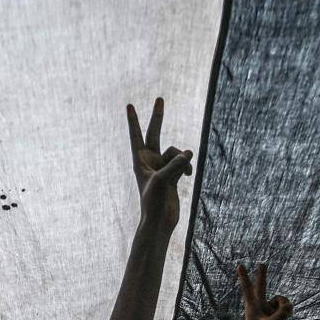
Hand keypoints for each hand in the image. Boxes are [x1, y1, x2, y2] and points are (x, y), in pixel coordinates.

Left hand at [126, 98, 192, 230]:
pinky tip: (187, 176)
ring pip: (175, 151)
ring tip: (183, 173)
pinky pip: (183, 162)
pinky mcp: (172, 174)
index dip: (134, 120)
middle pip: (154, 133)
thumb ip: (176, 164)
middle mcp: (149, 161)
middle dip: (158, 117)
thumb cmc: (154, 202)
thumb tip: (189, 153)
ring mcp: (162, 167)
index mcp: (139, 161)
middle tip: (160, 98)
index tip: (129, 105)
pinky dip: (187, 167)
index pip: (136, 135)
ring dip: (181, 160)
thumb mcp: (164, 180)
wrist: (160, 221)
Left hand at [238, 263, 292, 319]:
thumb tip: (289, 306)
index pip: (248, 288)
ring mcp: (267, 310)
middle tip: (262, 262)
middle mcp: (259, 306)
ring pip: (281, 300)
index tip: (240, 265)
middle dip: (262, 275)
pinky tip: (287, 316)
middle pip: (261, 286)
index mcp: (252, 307)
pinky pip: (286, 307)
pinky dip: (289, 310)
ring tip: (282, 316)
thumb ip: (281, 316)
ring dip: (285, 305)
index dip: (244, 276)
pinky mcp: (275, 315)